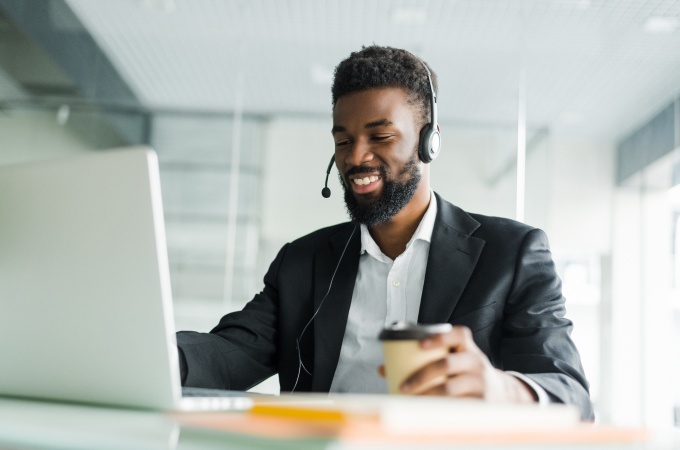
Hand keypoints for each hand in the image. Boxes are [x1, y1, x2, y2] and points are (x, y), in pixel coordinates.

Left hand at [378, 326, 536, 402]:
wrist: (502, 394)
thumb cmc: (466, 374)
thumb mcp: (453, 362)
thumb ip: (424, 360)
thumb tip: (383, 368)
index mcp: (468, 348)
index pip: (458, 335)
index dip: (440, 337)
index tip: (420, 345)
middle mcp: (477, 362)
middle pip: (448, 364)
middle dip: (422, 375)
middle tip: (404, 386)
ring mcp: (481, 383)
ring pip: (451, 388)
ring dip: (427, 395)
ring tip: (411, 400)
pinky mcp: (481, 403)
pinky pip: (458, 407)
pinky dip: (440, 410)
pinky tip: (427, 414)